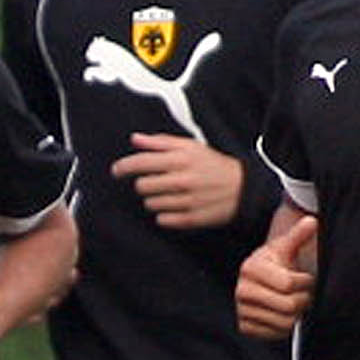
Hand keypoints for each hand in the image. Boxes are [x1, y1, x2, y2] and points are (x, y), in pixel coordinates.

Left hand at [110, 130, 248, 230]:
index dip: (123, 167)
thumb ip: (160, 142)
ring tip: (169, 193)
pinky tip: (175, 206)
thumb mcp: (190, 147)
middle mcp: (183, 180)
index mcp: (181, 159)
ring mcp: (187, 201)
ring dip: (154, 199)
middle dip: (144, 184)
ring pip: (150, 204)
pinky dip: (164, 214)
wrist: (242, 188)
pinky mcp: (191, 219)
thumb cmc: (212, 165)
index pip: (141, 163)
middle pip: (142, 186)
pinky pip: (162, 220)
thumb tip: (135, 139)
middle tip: (155, 182)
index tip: (116, 171)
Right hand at [234, 211, 319, 341]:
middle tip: (304, 293)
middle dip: (304, 299)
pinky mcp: (245, 327)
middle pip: (288, 305)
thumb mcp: (287, 247)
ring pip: (284, 322)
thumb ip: (298, 235)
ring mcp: (241, 310)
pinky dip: (286, 327)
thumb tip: (311, 221)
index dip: (306, 282)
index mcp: (250, 267)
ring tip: (295, 302)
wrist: (264, 281)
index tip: (306, 278)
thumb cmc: (279, 262)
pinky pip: (274, 334)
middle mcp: (241, 290)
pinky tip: (285, 314)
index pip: (289, 283)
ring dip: (297, 314)